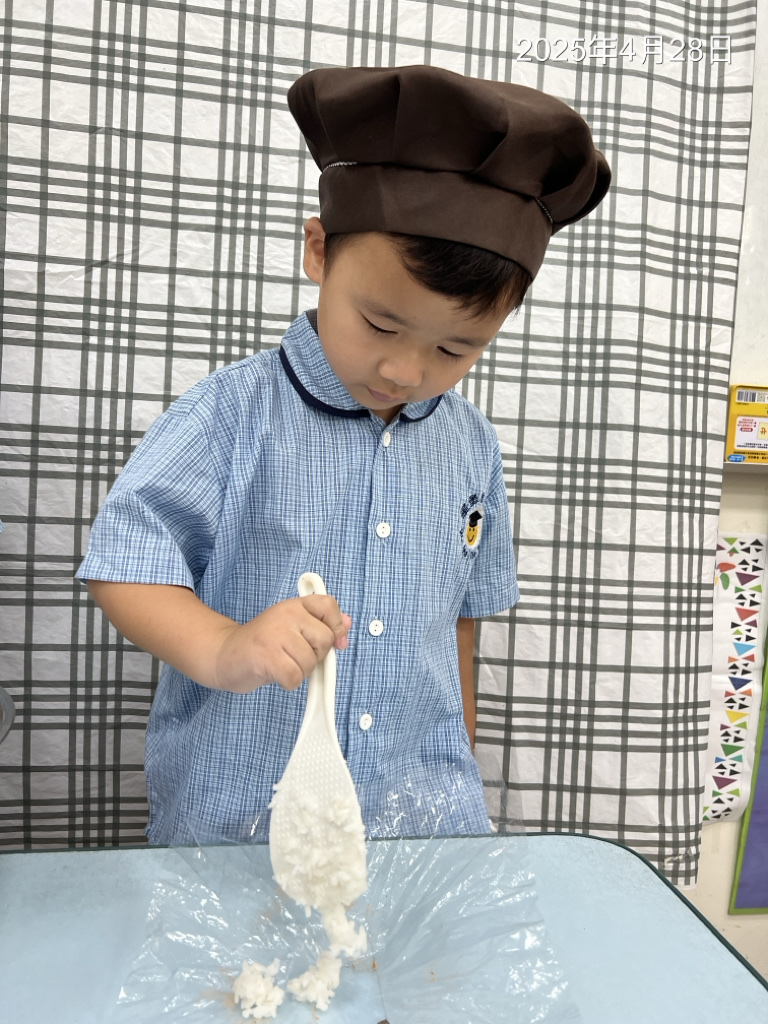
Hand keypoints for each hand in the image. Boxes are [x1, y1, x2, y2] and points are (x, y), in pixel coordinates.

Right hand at [212, 595, 351, 692]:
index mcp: (294, 605)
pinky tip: (275, 674)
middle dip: (315, 656)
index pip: (329, 605)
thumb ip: (320, 625)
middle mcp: (285, 614)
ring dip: (299, 671)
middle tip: (293, 655)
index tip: (336, 641)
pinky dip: (288, 682)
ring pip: (310, 662)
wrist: (225, 656)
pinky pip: (295, 677)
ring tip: (281, 663)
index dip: (337, 626)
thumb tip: (347, 624)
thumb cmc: (263, 645)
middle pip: (325, 640)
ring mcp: (275, 634)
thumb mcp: (292, 629)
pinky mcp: (266, 656)